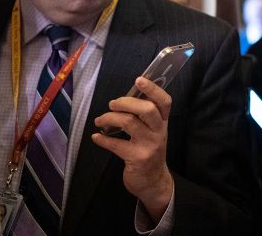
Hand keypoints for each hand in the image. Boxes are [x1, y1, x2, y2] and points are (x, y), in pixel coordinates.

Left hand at [92, 77, 173, 222]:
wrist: (153, 181)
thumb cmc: (150, 151)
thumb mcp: (153, 133)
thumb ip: (145, 117)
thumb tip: (126, 99)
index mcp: (163, 122)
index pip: (164, 101)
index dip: (153, 89)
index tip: (139, 80)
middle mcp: (159, 131)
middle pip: (147, 109)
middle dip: (126, 102)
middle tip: (112, 104)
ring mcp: (149, 145)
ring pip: (129, 123)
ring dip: (110, 118)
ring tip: (99, 120)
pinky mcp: (137, 158)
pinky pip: (116, 144)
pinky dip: (102, 139)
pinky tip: (96, 137)